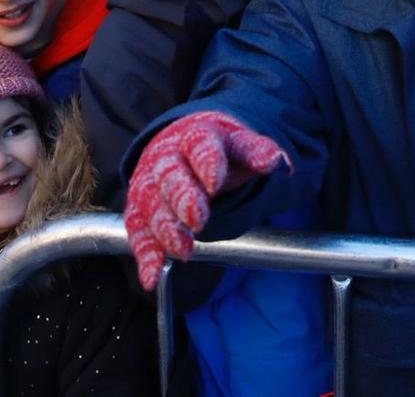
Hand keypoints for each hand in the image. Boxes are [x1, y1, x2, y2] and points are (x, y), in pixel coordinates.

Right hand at [124, 111, 289, 288]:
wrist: (184, 147)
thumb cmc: (218, 150)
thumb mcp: (239, 145)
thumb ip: (257, 152)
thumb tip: (275, 160)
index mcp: (195, 136)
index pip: (199, 144)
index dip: (207, 163)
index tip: (216, 182)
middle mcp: (166, 158)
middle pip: (170, 175)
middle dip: (183, 197)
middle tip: (199, 219)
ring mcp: (149, 184)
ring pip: (152, 205)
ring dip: (165, 229)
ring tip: (184, 250)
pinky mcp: (139, 210)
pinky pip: (138, 232)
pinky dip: (145, 255)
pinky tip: (152, 277)